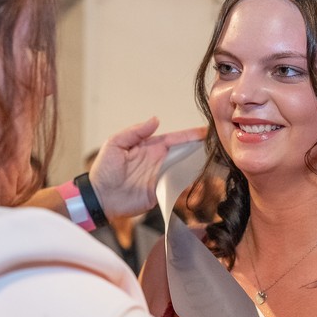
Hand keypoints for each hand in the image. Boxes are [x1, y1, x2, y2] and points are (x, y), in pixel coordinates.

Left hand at [88, 118, 205, 218]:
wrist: (99, 197)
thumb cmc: (103, 170)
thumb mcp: (115, 144)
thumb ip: (135, 131)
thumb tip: (155, 119)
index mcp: (150, 147)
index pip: (175, 139)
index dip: (190, 135)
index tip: (205, 131)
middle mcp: (158, 161)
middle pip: (184, 154)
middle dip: (200, 149)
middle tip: (218, 145)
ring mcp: (160, 177)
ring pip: (183, 169)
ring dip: (197, 166)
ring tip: (215, 161)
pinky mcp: (160, 193)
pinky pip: (177, 187)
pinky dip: (188, 184)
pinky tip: (200, 180)